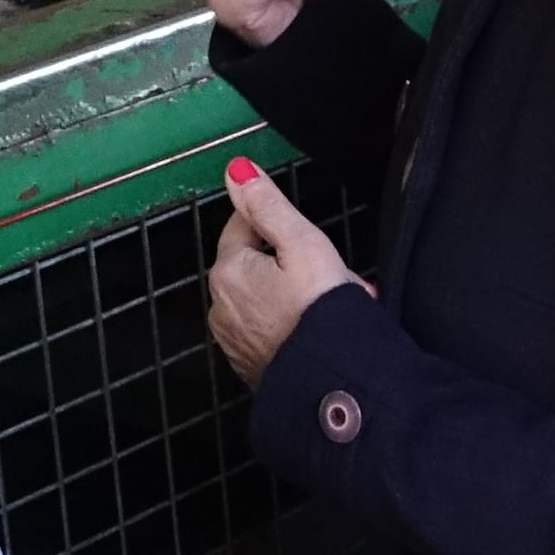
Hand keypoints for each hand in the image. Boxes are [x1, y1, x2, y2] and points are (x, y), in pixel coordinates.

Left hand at [204, 156, 356, 384]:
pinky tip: (320, 329)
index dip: (279, 225)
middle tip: (335, 276)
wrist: (331, 385)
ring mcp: (233, 339)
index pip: (244, 224)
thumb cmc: (321, 309)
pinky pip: (269, 330)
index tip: (310, 239)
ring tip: (335, 304)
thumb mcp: (302, 242)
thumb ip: (268, 204)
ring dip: (295, 295)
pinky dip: (291, 324)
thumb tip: (236, 169)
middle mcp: (220, 305)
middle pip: (255, 264)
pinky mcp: (249, 365)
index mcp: (229, 270)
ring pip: (263, 298)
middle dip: (292, 263)